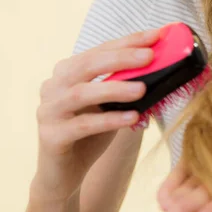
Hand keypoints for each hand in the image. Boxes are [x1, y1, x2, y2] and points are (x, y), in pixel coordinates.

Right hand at [33, 28, 160, 201]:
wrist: (63, 176)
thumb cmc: (91, 134)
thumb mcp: (110, 105)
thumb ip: (126, 85)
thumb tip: (162, 67)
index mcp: (68, 71)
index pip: (100, 49)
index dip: (128, 41)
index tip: (156, 35)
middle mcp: (53, 85)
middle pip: (88, 64)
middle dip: (121, 57)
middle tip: (150, 56)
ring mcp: (48, 110)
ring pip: (81, 93)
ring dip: (115, 88)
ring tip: (142, 89)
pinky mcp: (51, 136)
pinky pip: (82, 125)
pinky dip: (109, 120)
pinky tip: (132, 118)